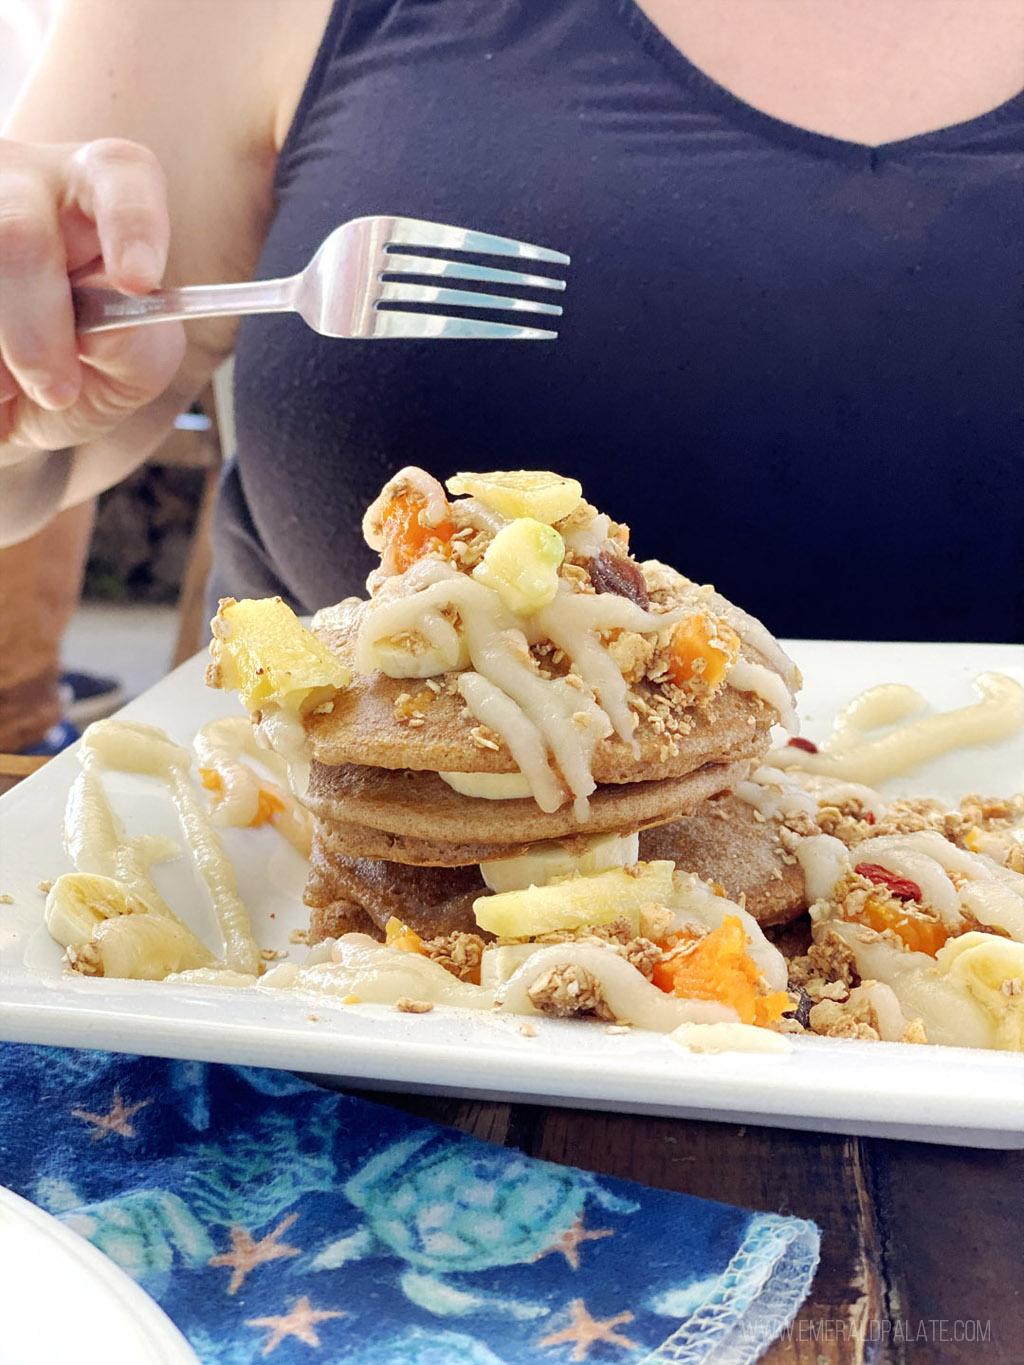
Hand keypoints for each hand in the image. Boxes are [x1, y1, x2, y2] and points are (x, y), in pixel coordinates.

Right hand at [0, 137, 185, 456]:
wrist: (23, 404)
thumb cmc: (89, 371)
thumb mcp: (132, 367)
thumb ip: (133, 343)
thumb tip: (106, 324)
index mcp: (97, 194)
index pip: (121, 174)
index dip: (131, 222)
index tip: (137, 281)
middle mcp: (23, 181)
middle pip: (18, 232)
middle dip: (37, 328)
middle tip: (56, 389)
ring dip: (0, 358)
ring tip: (12, 385)